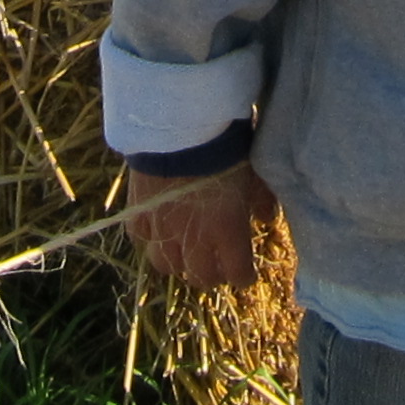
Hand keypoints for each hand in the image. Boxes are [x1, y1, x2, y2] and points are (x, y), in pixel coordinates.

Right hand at [126, 159, 271, 285]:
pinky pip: (141, 238)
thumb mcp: (253, 171)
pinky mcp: (137, 213)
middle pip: (201, 278)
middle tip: (215, 262)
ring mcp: (162, 229)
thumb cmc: (225, 146)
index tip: (245, 271)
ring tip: (184, 249)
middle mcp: (194, 239)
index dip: (243, 275)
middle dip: (211, 273)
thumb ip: (261, 199)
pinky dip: (150, 238)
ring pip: (166, 265)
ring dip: (178, 261)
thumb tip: (266, 218)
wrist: (180, 126)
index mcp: (227, 232)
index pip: (237, 275)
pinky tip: (158, 228)